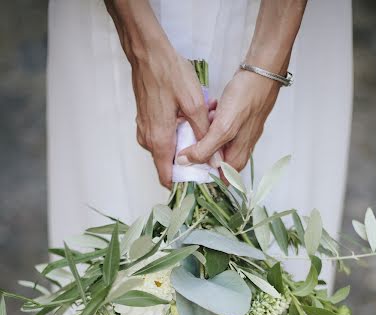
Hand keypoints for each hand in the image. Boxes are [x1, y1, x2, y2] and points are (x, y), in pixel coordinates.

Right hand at [105, 0, 213, 187]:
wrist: (147, 52)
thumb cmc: (169, 74)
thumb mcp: (194, 105)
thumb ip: (204, 135)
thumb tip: (214, 159)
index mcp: (159, 141)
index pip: (167, 178)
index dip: (182, 184)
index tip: (198, 183)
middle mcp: (148, 140)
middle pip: (168, 164)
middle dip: (188, 161)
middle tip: (208, 151)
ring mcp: (144, 130)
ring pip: (166, 149)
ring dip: (183, 145)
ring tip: (201, 131)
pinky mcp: (145, 120)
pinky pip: (162, 136)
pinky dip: (176, 134)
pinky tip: (189, 120)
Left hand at [176, 70, 281, 172]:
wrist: (261, 73)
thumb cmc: (246, 100)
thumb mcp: (222, 128)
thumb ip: (204, 148)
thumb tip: (184, 162)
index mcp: (236, 158)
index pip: (218, 180)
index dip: (202, 177)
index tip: (185, 169)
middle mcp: (238, 150)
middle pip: (214, 161)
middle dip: (199, 153)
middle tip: (187, 143)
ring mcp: (238, 135)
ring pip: (215, 143)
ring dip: (204, 135)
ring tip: (198, 123)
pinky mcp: (237, 121)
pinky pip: (219, 127)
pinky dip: (212, 121)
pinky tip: (209, 110)